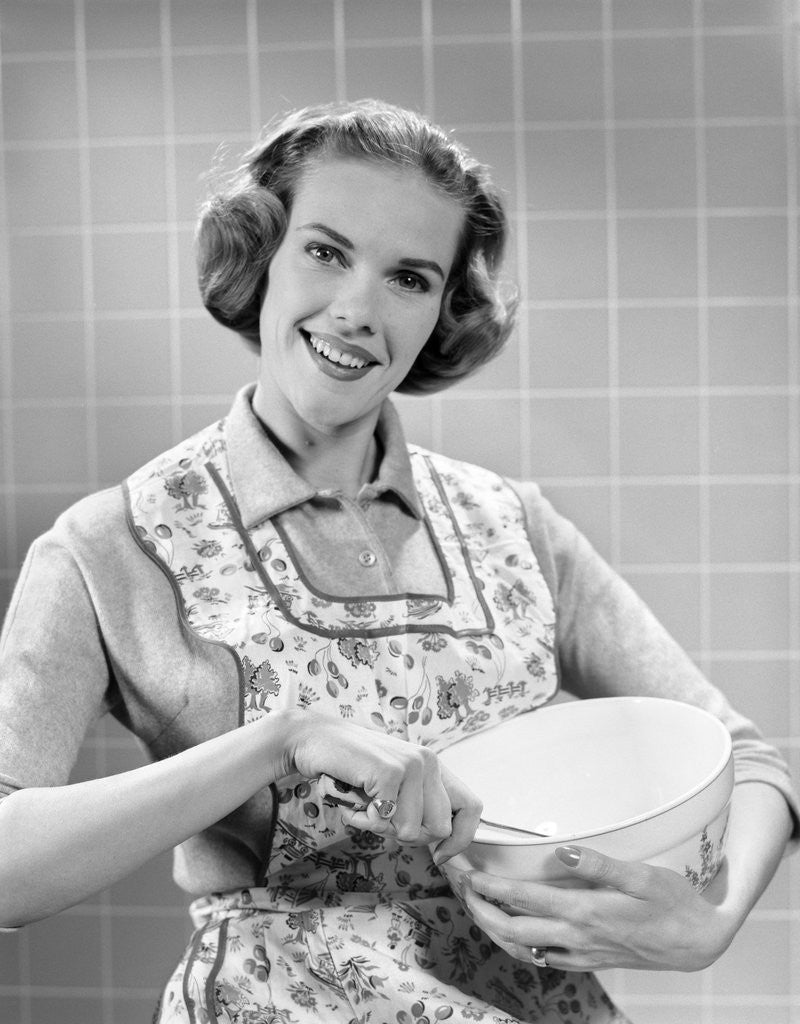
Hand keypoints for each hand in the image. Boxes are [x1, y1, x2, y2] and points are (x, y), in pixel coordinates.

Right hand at [283, 710, 481, 861]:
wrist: (317, 739)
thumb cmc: (354, 770)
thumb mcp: (395, 786)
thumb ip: (417, 805)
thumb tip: (440, 841)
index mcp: (435, 767)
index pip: (471, 807)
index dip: (460, 839)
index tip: (439, 856)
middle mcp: (429, 762)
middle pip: (438, 829)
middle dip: (407, 836)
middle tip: (380, 817)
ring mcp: (411, 765)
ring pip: (411, 831)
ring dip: (380, 828)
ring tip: (363, 804)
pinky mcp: (389, 772)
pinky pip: (384, 822)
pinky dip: (363, 819)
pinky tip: (352, 799)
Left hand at [460, 845, 735, 971]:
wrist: (698, 943)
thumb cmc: (671, 903)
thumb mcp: (641, 875)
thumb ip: (598, 863)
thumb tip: (561, 850)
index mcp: (584, 912)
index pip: (524, 900)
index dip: (490, 887)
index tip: (467, 873)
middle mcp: (577, 937)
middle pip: (513, 930)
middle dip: (480, 909)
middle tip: (460, 888)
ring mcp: (582, 953)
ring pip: (524, 949)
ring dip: (495, 929)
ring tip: (476, 908)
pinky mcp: (590, 960)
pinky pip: (545, 958)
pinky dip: (520, 946)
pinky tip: (516, 934)